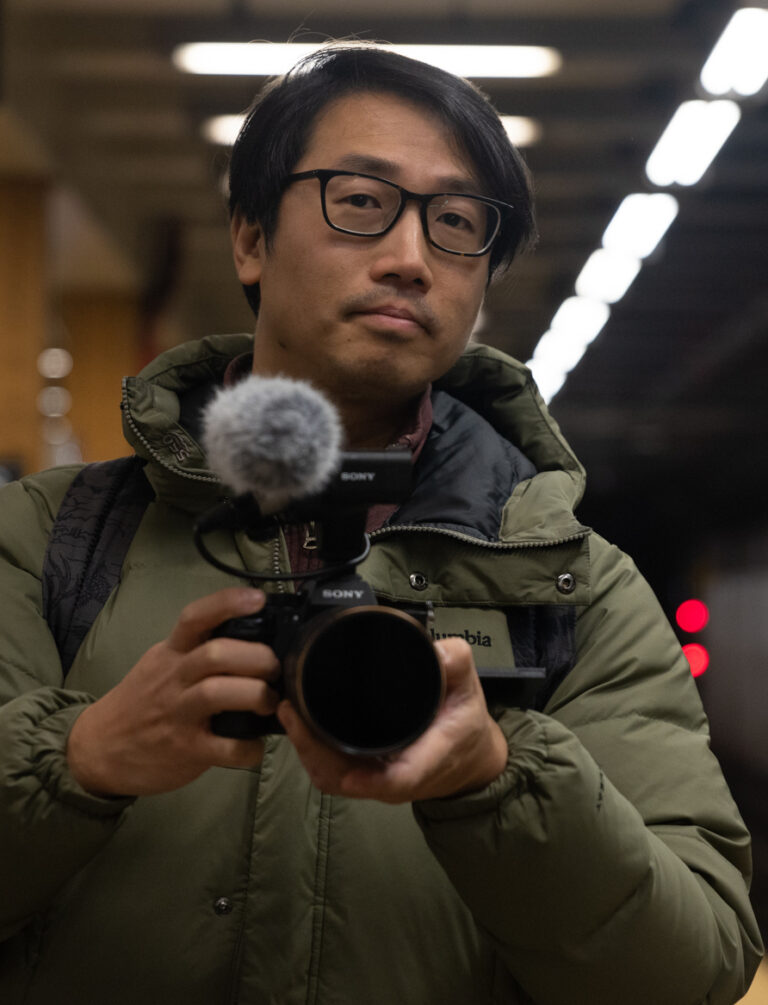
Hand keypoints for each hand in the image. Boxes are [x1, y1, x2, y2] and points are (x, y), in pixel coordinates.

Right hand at [67, 587, 279, 796]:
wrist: (98, 749)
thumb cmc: (140, 702)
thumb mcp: (161, 663)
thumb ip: (197, 649)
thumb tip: (252, 637)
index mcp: (172, 653)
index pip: (195, 617)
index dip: (228, 603)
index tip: (257, 599)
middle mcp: (174, 679)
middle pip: (216, 654)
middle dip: (257, 657)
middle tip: (275, 668)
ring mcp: (178, 715)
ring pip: (218, 693)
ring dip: (256, 694)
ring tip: (269, 702)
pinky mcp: (185, 750)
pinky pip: (225, 747)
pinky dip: (249, 747)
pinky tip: (255, 746)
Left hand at [277, 637, 507, 802]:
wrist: (468, 757)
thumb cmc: (465, 723)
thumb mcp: (470, 688)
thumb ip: (456, 663)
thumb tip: (437, 649)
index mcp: (430, 757)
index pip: (401, 777)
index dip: (372, 778)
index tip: (348, 772)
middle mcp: (398, 776)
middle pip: (350, 779)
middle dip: (316, 753)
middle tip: (293, 713)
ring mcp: (378, 779)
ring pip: (335, 778)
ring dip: (308, 752)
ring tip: (290, 713)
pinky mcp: (365, 775)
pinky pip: (332, 774)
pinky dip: (312, 755)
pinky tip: (298, 727)